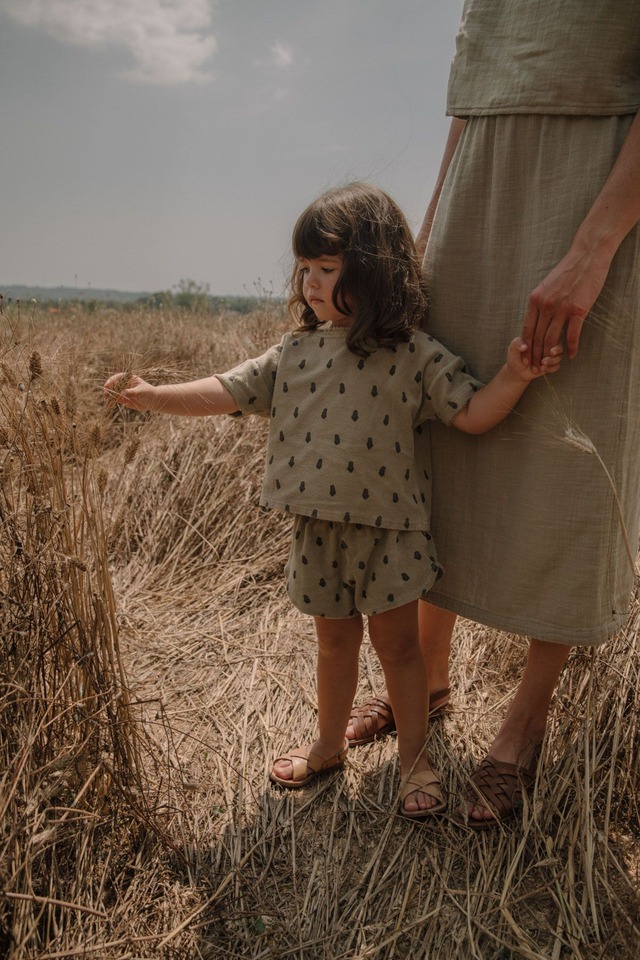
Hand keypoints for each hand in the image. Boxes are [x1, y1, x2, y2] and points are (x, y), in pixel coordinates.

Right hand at [103, 373, 154, 411]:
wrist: (153, 401)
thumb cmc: (148, 393)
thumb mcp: (140, 392)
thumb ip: (131, 392)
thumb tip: (122, 393)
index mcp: (128, 378)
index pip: (117, 378)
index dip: (111, 381)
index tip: (107, 385)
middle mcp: (124, 384)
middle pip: (112, 385)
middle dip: (108, 389)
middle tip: (106, 394)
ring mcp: (122, 391)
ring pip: (112, 392)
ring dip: (109, 395)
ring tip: (107, 399)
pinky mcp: (122, 399)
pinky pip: (115, 399)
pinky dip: (111, 401)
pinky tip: (109, 403)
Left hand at [507, 337, 562, 381]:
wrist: (517, 370)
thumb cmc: (515, 356)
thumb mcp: (512, 348)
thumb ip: (516, 344)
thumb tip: (524, 346)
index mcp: (539, 336)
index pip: (547, 334)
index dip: (545, 340)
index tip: (539, 347)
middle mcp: (547, 344)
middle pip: (557, 343)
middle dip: (554, 351)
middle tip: (546, 356)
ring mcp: (551, 354)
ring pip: (560, 355)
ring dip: (553, 360)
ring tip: (542, 364)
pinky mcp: (552, 364)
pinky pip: (558, 365)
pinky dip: (551, 367)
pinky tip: (543, 369)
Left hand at [522, 243, 611, 369]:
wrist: (587, 256)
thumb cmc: (567, 271)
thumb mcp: (546, 285)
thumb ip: (540, 301)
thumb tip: (536, 315)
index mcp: (535, 299)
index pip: (527, 329)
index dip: (526, 347)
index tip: (525, 359)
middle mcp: (545, 305)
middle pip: (538, 338)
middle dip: (535, 356)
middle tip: (536, 369)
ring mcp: (562, 308)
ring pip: (552, 339)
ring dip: (549, 355)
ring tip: (550, 365)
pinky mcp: (578, 310)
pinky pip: (572, 335)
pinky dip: (571, 347)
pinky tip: (571, 355)